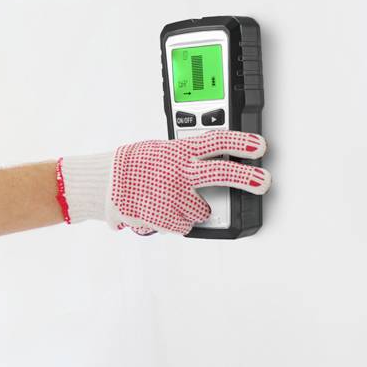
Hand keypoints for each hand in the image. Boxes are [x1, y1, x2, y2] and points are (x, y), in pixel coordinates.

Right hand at [57, 131, 266, 234]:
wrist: (102, 185)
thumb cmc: (129, 167)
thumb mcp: (159, 150)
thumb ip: (184, 153)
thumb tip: (207, 157)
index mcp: (177, 151)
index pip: (215, 143)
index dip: (241, 144)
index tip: (259, 146)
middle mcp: (177, 173)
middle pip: (221, 174)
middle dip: (248, 178)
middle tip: (263, 181)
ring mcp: (172, 197)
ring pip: (202, 209)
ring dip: (192, 207)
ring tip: (171, 198)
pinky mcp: (166, 218)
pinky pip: (185, 224)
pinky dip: (177, 220)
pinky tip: (162, 209)